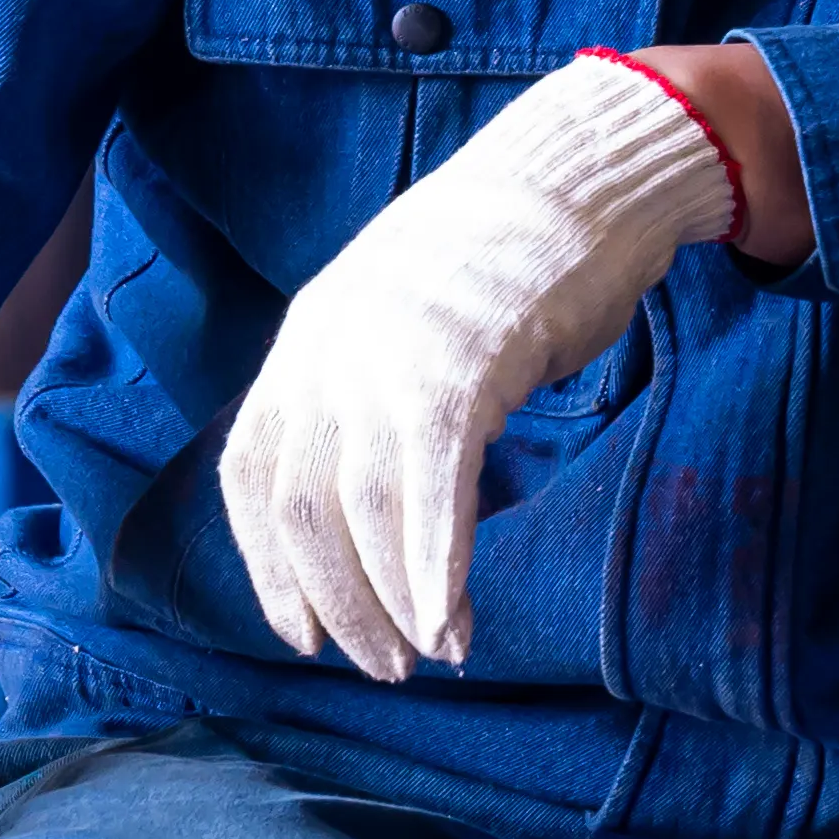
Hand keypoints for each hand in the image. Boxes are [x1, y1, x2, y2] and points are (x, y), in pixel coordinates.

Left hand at [220, 54, 745, 678]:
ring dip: (393, 602)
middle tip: (379, 665)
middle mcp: (329, 344)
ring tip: (428, 652)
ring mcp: (389, 352)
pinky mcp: (460, 363)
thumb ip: (374, 387)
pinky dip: (438, 568)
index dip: (267, 567)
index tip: (299, 634)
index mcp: (309, 335)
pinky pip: (434, 490)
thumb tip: (371, 493)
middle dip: (337, 605)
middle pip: (303, 508)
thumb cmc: (514, 255)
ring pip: (363, 511)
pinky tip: (454, 619)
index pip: (252, 472)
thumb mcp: (408, 316)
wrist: (587, 173)